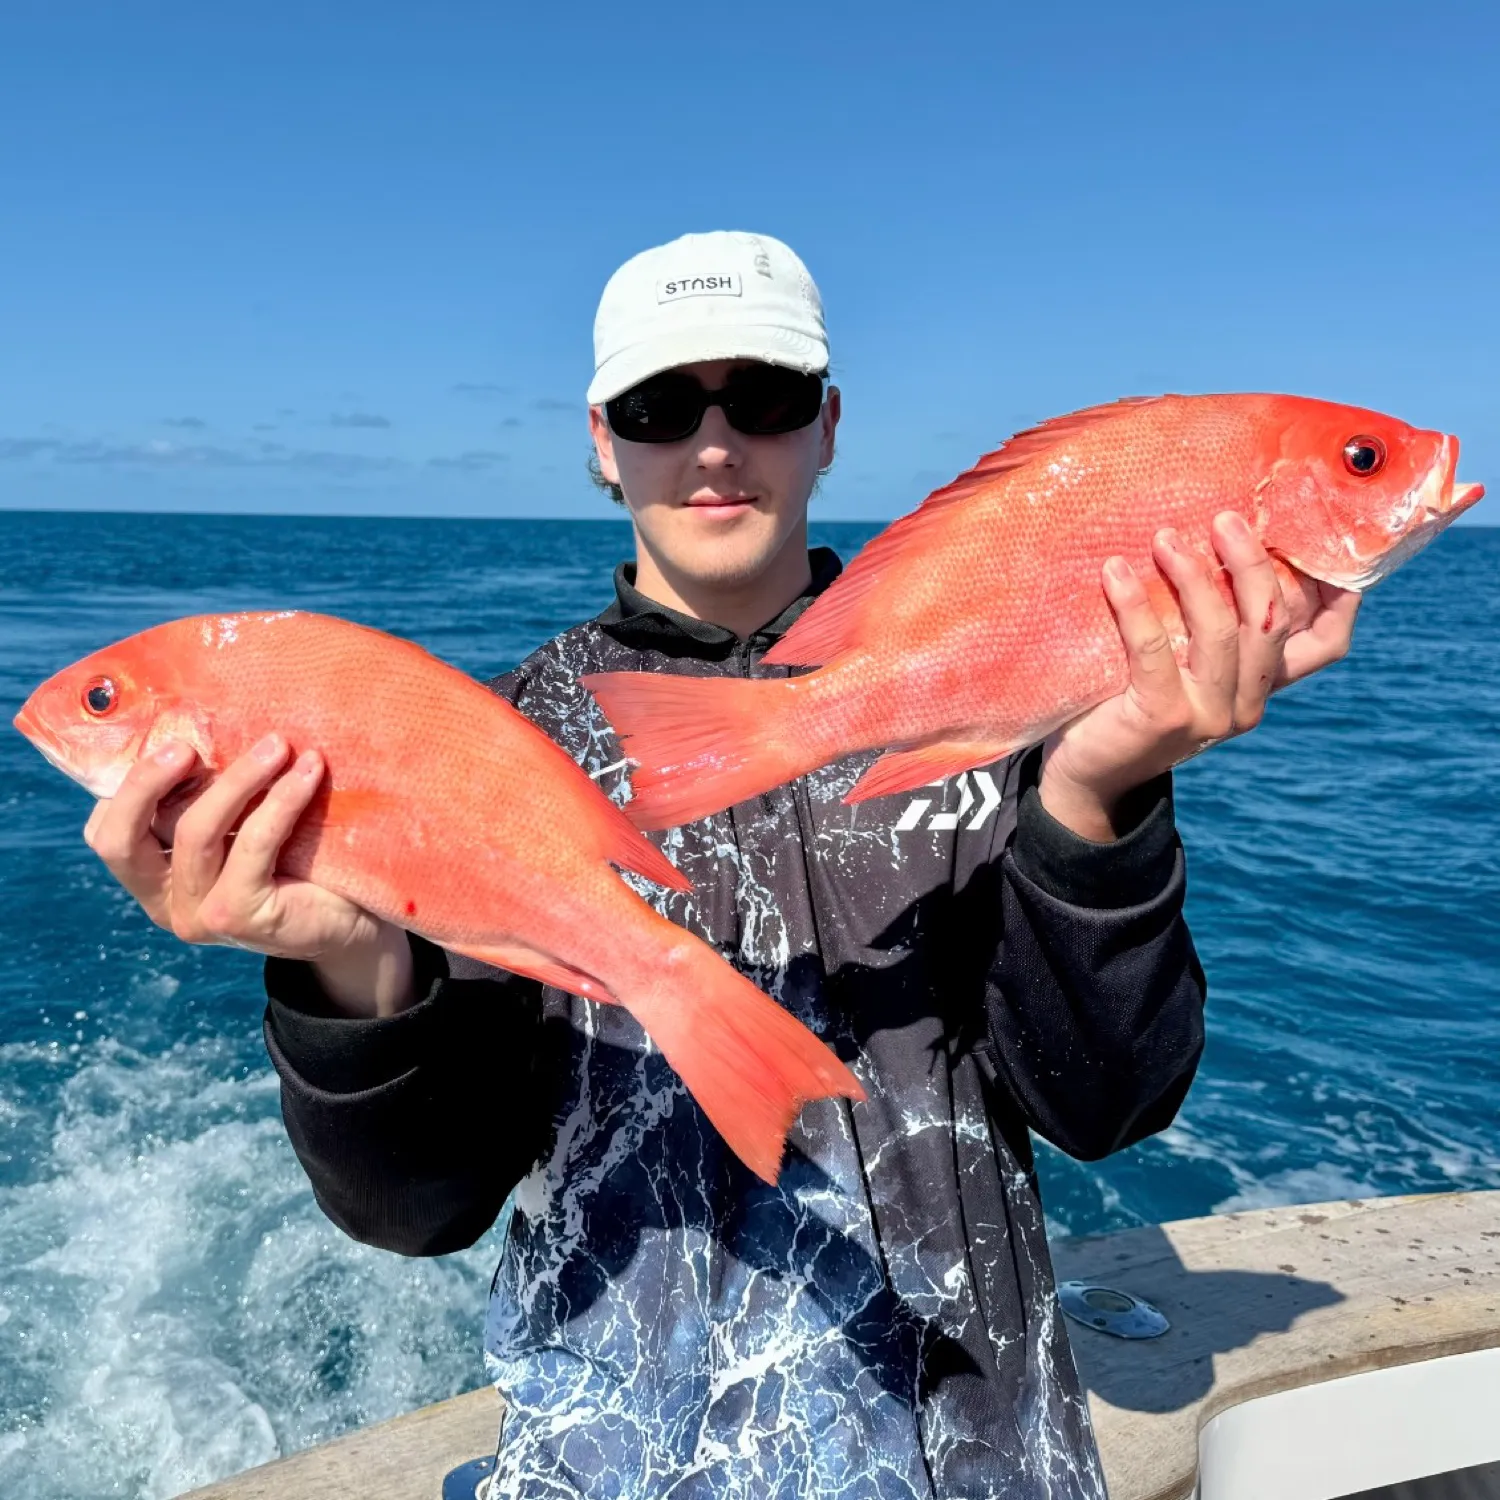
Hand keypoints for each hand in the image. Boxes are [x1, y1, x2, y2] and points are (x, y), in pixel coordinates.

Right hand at [83, 733, 413, 1016]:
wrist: (355, 919)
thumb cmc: (300, 862)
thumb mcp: (245, 824)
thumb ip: (213, 796)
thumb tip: (209, 722)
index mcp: (155, 878)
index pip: (107, 834)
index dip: (124, 787)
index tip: (169, 742)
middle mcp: (165, 903)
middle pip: (122, 841)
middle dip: (145, 783)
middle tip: (187, 746)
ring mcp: (198, 916)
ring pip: (197, 832)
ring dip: (239, 778)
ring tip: (279, 744)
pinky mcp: (239, 917)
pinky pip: (253, 843)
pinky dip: (281, 800)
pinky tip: (308, 773)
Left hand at [1039, 511, 1360, 840]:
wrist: (1086, 771)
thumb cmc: (1128, 697)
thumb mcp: (1182, 658)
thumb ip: (1205, 619)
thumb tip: (1210, 533)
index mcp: (1261, 685)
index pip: (1325, 643)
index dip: (1337, 592)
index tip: (1316, 532)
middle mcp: (1246, 703)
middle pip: (1271, 621)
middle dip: (1252, 562)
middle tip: (1223, 519)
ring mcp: (1209, 715)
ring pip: (1221, 630)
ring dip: (1195, 576)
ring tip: (1163, 538)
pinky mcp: (1163, 717)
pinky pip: (1153, 648)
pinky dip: (1135, 605)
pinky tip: (1115, 573)